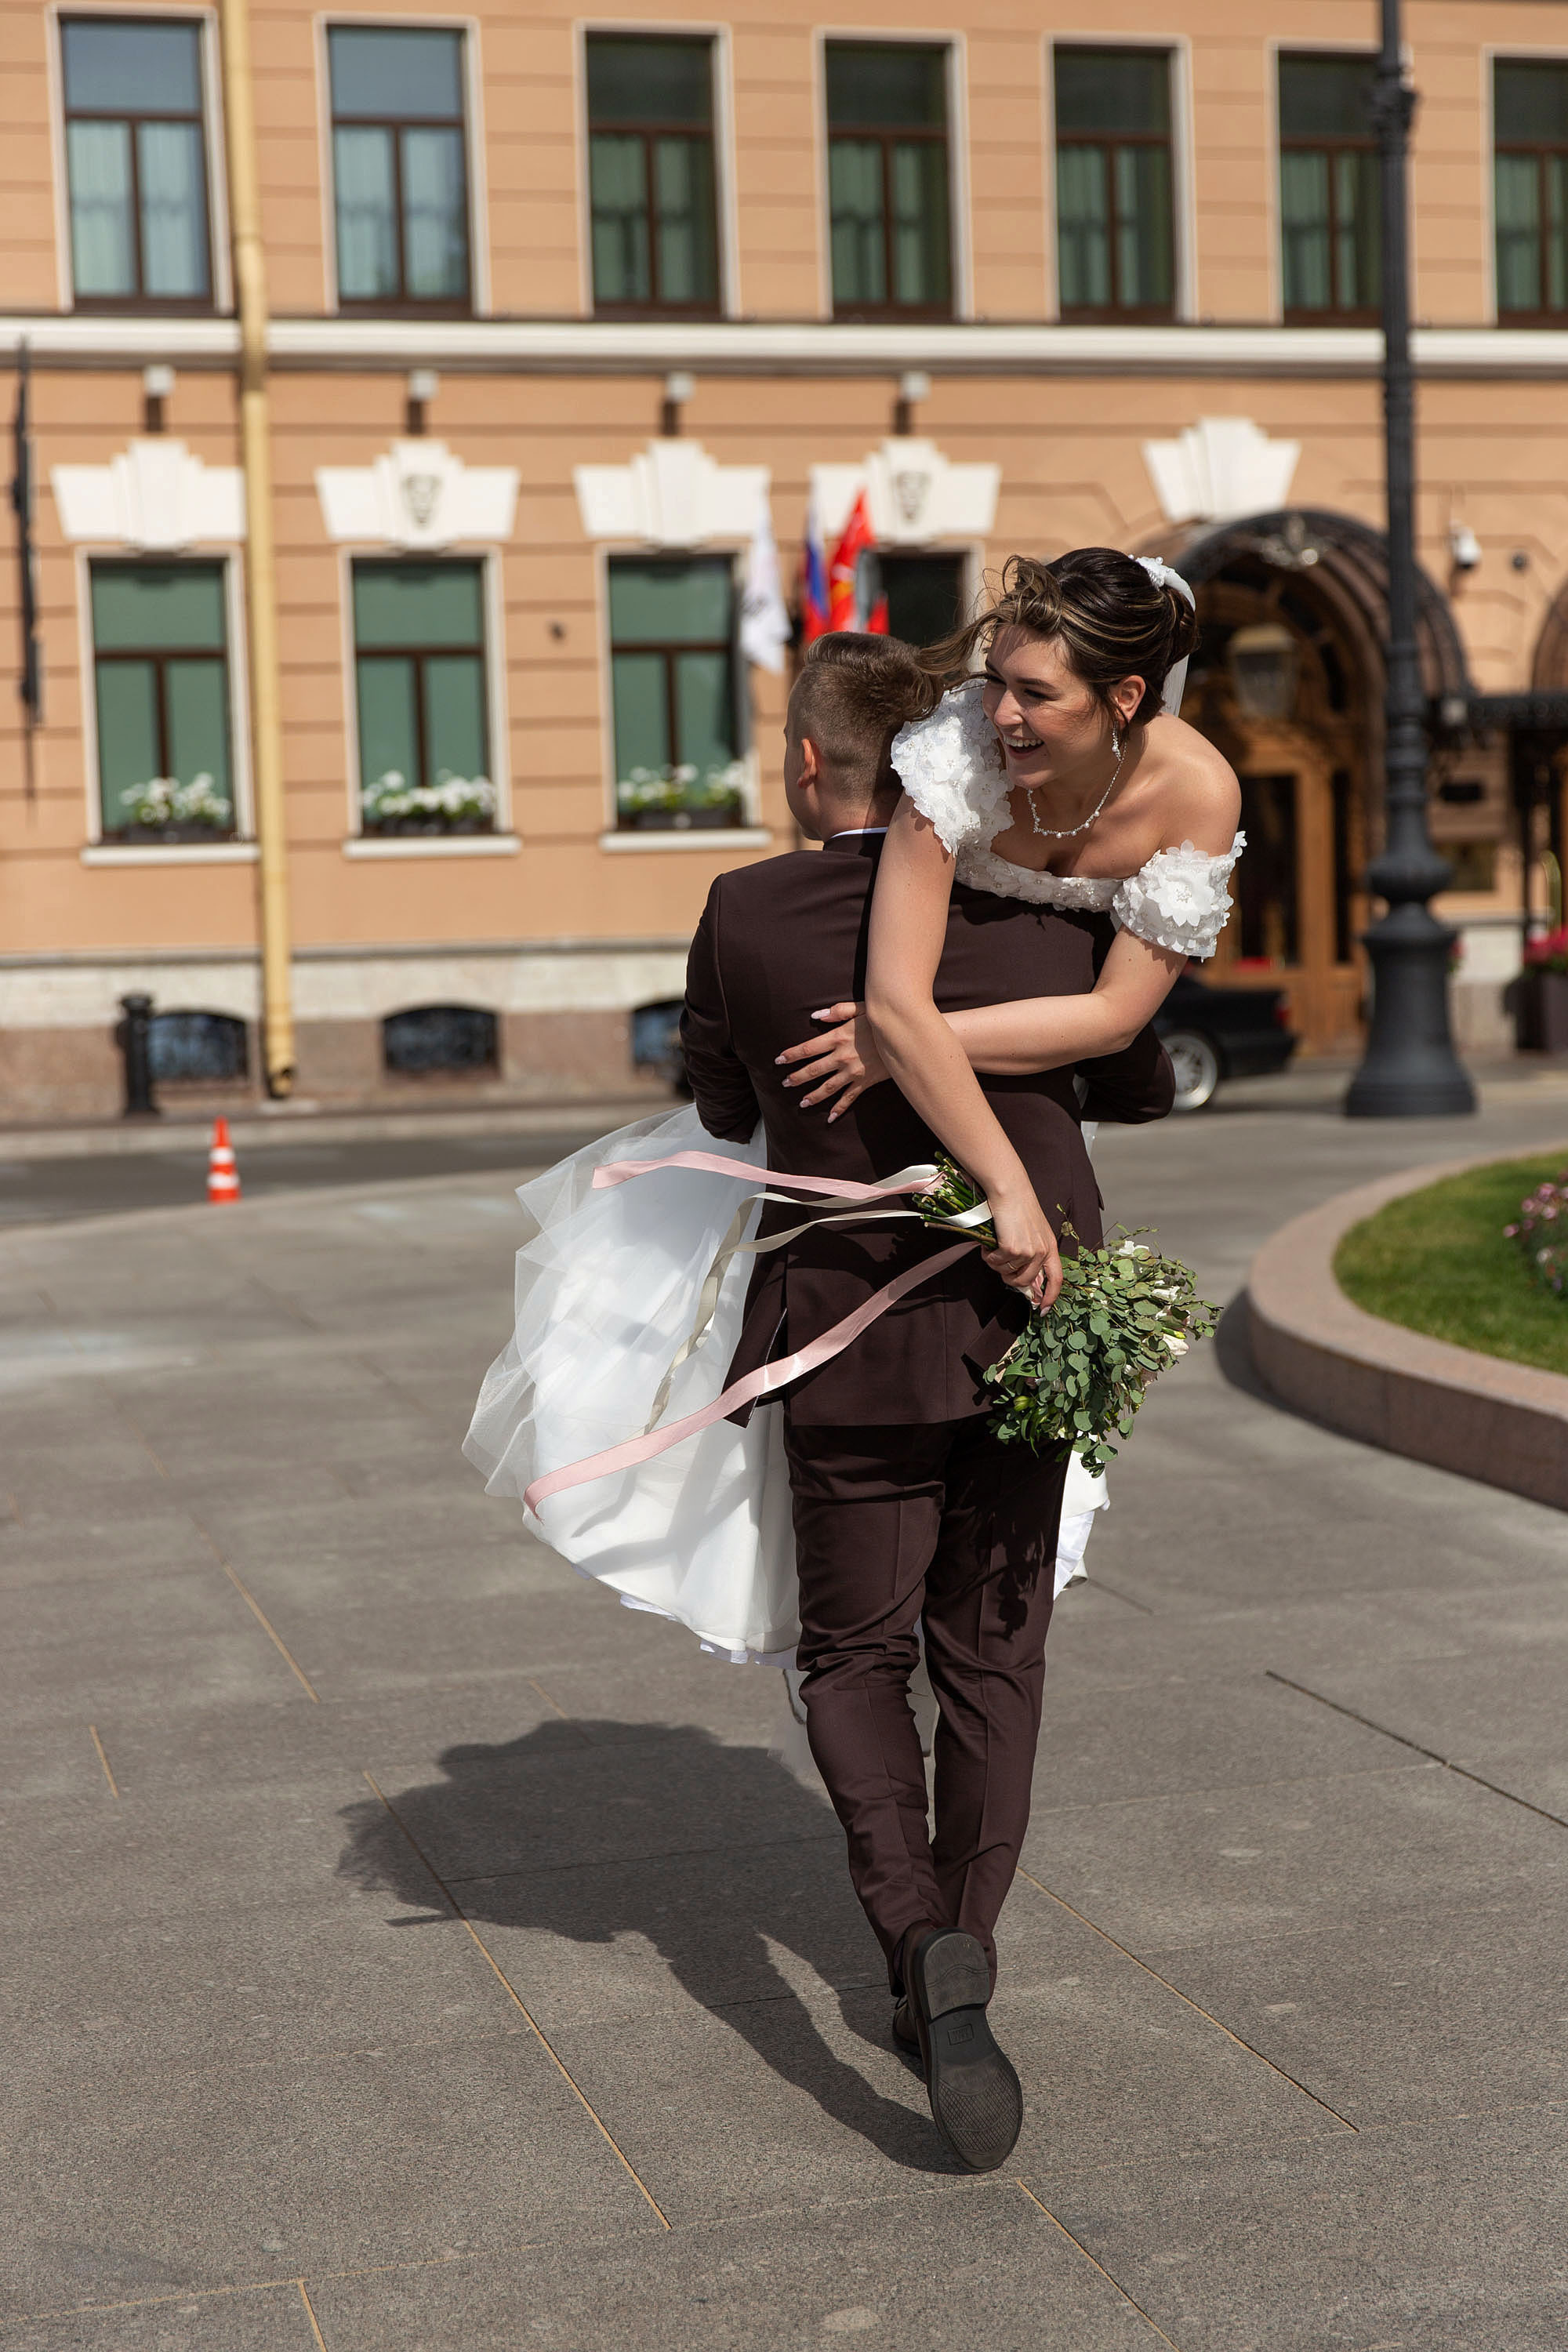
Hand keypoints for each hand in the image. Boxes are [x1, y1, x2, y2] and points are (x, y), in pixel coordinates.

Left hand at [775, 1002, 889, 1120]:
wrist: (907, 1037)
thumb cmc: (883, 1019)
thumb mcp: (861, 1008)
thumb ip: (837, 1011)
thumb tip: (815, 1017)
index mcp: (838, 1037)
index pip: (808, 1048)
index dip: (791, 1054)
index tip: (779, 1059)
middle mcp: (842, 1057)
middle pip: (813, 1070)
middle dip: (797, 1077)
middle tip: (784, 1083)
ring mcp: (853, 1072)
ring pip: (827, 1087)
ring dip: (812, 1096)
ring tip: (801, 1103)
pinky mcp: (865, 1082)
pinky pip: (849, 1098)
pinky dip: (839, 1109)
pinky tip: (830, 1118)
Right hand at [982, 1184, 1062, 1307]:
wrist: (1009, 1191)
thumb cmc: (1018, 1208)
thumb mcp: (1033, 1232)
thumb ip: (1033, 1254)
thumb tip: (1027, 1281)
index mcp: (1050, 1247)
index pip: (1057, 1279)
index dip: (1051, 1297)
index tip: (1043, 1310)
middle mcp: (1042, 1251)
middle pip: (1025, 1281)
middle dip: (1008, 1278)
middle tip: (999, 1264)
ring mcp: (1028, 1251)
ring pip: (1007, 1273)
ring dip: (996, 1264)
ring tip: (993, 1248)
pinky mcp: (1013, 1248)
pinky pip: (996, 1263)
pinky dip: (989, 1255)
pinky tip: (989, 1244)